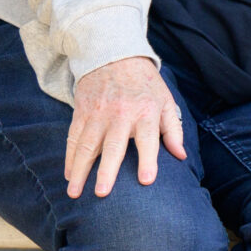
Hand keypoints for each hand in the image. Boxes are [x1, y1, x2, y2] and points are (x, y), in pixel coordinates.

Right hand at [65, 56, 186, 199]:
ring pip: (86, 145)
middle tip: (102, 193)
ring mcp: (98, 114)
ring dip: (80, 170)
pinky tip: (68, 175)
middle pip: (113, 146)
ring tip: (75, 193)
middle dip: (107, 170)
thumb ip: (173, 130)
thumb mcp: (166, 101)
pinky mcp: (81, 113)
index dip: (149, 160)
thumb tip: (181, 156)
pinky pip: (72, 137)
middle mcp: (121, 114)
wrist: (114, 56)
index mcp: (146, 112)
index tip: (146, 180)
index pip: (148, 139)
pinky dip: (69, 157)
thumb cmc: (145, 85)